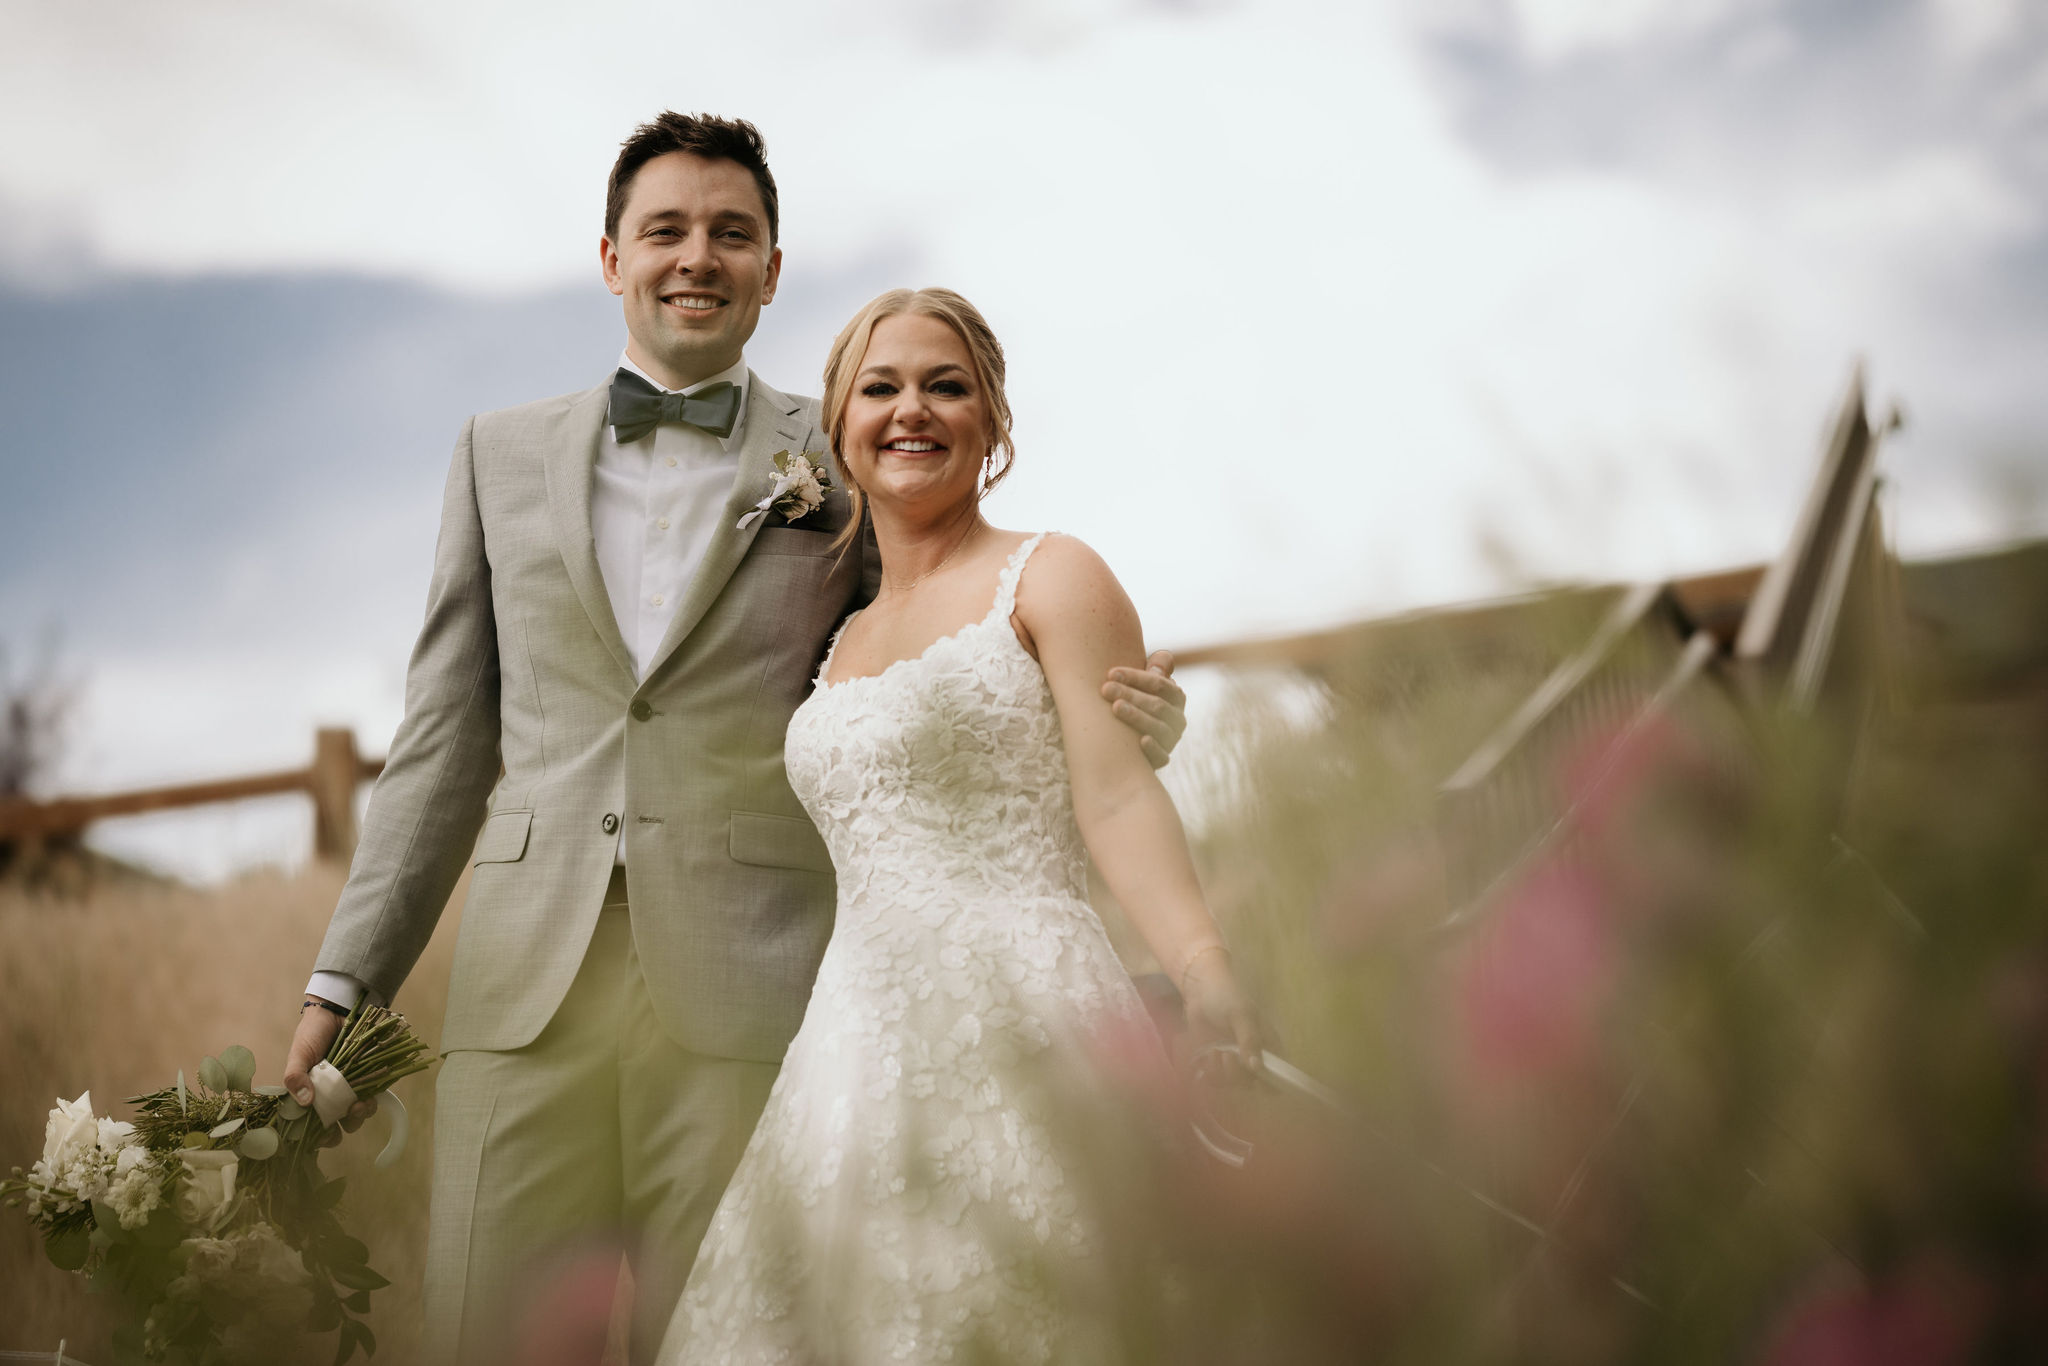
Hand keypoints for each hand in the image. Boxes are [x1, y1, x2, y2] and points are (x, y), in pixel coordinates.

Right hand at [282, 998, 378, 1146]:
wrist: (337, 1009)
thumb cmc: (312, 1033)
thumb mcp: (298, 1054)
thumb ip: (295, 1076)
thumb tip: (305, 1102)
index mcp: (310, 1096)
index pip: (313, 1125)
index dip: (320, 1136)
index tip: (326, 1137)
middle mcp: (330, 1096)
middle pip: (339, 1124)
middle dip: (346, 1125)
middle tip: (349, 1114)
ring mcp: (350, 1087)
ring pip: (358, 1113)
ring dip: (361, 1114)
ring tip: (361, 1104)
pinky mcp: (368, 1076)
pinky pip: (374, 1094)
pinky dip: (374, 1097)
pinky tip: (372, 1094)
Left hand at [1103, 648, 1186, 770]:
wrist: (1127, 739)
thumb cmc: (1134, 701)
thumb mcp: (1143, 683)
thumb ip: (1155, 668)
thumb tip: (1161, 661)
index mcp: (1175, 696)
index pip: (1159, 684)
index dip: (1136, 677)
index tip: (1111, 673)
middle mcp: (1177, 718)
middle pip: (1157, 705)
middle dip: (1131, 694)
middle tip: (1106, 689)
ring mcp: (1170, 739)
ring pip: (1159, 728)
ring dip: (1137, 716)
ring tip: (1116, 707)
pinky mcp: (1162, 758)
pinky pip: (1162, 756)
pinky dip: (1154, 749)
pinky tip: (1141, 741)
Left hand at [1180, 948, 1262, 1084]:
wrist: (1200, 990)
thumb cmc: (1228, 997)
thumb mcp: (1242, 1015)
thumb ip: (1250, 1040)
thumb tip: (1257, 1067)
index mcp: (1269, 1046)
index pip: (1279, 1074)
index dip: (1272, 1084)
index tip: (1256, 1082)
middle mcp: (1254, 1057)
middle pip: (1252, 1084)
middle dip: (1237, 1076)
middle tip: (1226, 1056)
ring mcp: (1234, 1061)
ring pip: (1232, 1084)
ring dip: (1221, 1073)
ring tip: (1213, 1052)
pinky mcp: (1216, 1062)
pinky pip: (1214, 1079)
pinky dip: (1208, 1072)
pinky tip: (1206, 1055)